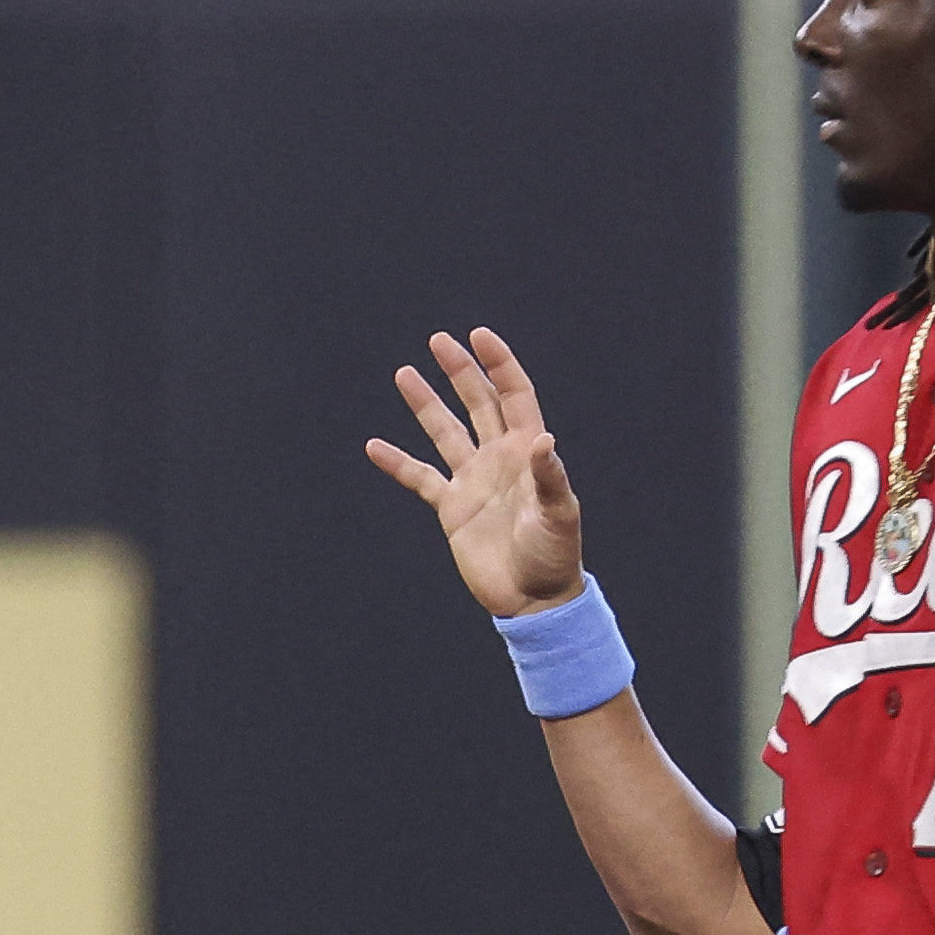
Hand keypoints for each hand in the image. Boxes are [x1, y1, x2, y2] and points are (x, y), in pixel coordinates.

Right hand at [366, 327, 588, 617]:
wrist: (532, 598)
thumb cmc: (554, 555)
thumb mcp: (560, 514)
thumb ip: (549, 476)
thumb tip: (542, 439)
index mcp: (528, 451)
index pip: (513, 395)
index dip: (497, 364)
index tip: (478, 336)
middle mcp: (498, 458)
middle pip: (477, 403)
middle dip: (459, 371)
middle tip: (438, 341)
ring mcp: (472, 480)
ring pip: (444, 432)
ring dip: (426, 404)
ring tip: (404, 374)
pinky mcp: (451, 507)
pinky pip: (419, 478)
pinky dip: (397, 463)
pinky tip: (374, 446)